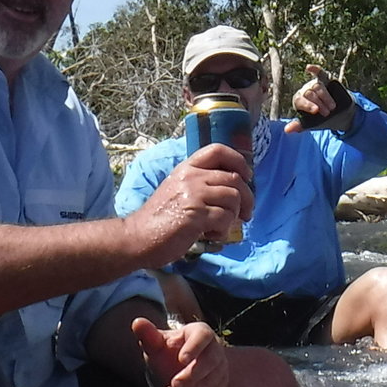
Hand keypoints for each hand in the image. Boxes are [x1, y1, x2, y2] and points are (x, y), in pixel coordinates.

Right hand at [123, 146, 255, 266]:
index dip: (239, 161)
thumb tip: (234, 190)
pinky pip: (226, 218)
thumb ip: (201, 184)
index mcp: (187, 168)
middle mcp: (191, 177)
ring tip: (219, 226)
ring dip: (233, 216)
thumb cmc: (160, 218)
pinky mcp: (196, 214)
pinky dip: (223, 230)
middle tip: (246, 214)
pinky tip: (211, 235)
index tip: (246, 176)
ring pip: (233, 198)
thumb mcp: (178, 190)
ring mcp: (193, 194)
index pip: (218, 150)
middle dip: (247, 199)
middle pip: (234, 179)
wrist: (138, 237)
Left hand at [131, 316, 229, 386]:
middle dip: (192, 374)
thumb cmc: (166, 352)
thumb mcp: (155, 344)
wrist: (175, 370)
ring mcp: (219, 366)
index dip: (195, 347)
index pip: (203, 335)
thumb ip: (147, 334)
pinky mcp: (220, 383)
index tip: (182, 359)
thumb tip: (137, 322)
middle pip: (211, 360)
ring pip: (212, 379)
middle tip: (174, 384)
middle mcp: (214, 347)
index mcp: (199, 332)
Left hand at [285, 67, 355, 134]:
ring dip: (325, 97)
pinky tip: (309, 67)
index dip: (307, 105)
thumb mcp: (311, 124)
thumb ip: (299, 125)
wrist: (339, 116)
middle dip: (319, 104)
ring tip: (332, 107)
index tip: (316, 111)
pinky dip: (315, 69)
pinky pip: (319, 73)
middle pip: (309, 93)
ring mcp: (315, 85)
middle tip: (326, 113)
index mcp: (299, 101)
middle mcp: (305, 91)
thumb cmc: (321, 120)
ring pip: (317, 87)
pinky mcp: (325, 80)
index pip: (299, 100)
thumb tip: (286, 130)